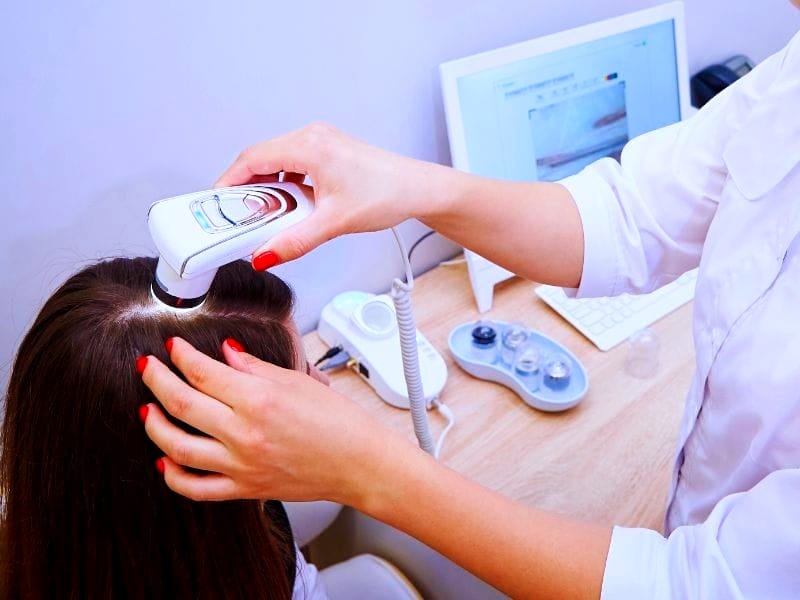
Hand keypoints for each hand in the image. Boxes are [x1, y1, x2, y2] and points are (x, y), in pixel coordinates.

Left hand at [139, 337, 413, 504]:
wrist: (358, 463)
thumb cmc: (338, 421)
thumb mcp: (297, 381)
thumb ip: (255, 367)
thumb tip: (225, 353)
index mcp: (258, 399)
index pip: (203, 372)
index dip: (181, 355)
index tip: (173, 347)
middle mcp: (244, 433)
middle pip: (181, 403)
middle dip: (156, 380)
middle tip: (146, 368)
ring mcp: (241, 464)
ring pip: (178, 447)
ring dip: (154, 425)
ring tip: (148, 409)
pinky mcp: (244, 489)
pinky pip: (196, 488)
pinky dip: (173, 476)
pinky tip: (165, 460)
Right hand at [215, 122, 457, 265]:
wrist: (418, 189)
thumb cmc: (387, 194)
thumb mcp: (333, 223)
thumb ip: (294, 241)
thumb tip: (264, 255)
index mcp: (309, 146)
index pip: (251, 159)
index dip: (228, 182)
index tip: (215, 203)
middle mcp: (313, 137)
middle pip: (260, 158)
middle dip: (245, 188)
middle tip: (236, 216)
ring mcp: (321, 142)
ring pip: (277, 162)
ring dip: (266, 187)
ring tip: (263, 216)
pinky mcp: (329, 151)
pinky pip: (293, 163)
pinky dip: (284, 184)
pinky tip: (290, 206)